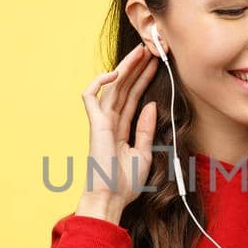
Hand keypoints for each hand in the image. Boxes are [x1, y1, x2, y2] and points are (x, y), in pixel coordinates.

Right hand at [79, 44, 159, 218]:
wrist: (111, 199)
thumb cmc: (125, 183)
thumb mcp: (144, 153)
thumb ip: (145, 129)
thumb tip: (150, 105)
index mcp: (121, 129)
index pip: (133, 97)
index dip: (144, 79)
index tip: (156, 64)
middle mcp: (110, 122)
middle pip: (124, 87)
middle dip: (137, 67)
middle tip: (150, 48)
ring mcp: (101, 121)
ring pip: (113, 86)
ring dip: (127, 67)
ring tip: (141, 51)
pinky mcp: (94, 124)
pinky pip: (91, 96)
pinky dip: (99, 82)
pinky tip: (115, 72)